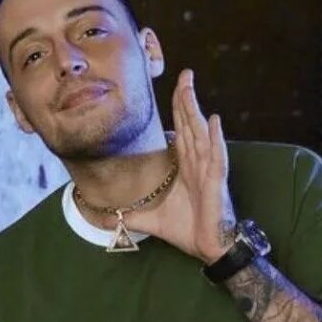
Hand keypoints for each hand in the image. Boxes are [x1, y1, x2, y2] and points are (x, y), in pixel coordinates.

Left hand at [124, 69, 236, 263]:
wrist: (206, 247)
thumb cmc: (186, 229)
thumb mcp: (150, 219)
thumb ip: (130, 215)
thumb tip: (105, 218)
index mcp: (184, 167)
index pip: (180, 132)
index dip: (177, 110)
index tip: (172, 89)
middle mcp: (197, 163)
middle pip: (190, 125)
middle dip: (185, 99)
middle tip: (184, 74)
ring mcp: (207, 171)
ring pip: (200, 134)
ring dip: (195, 110)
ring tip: (189, 87)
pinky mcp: (215, 182)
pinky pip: (216, 157)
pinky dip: (215, 139)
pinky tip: (213, 120)